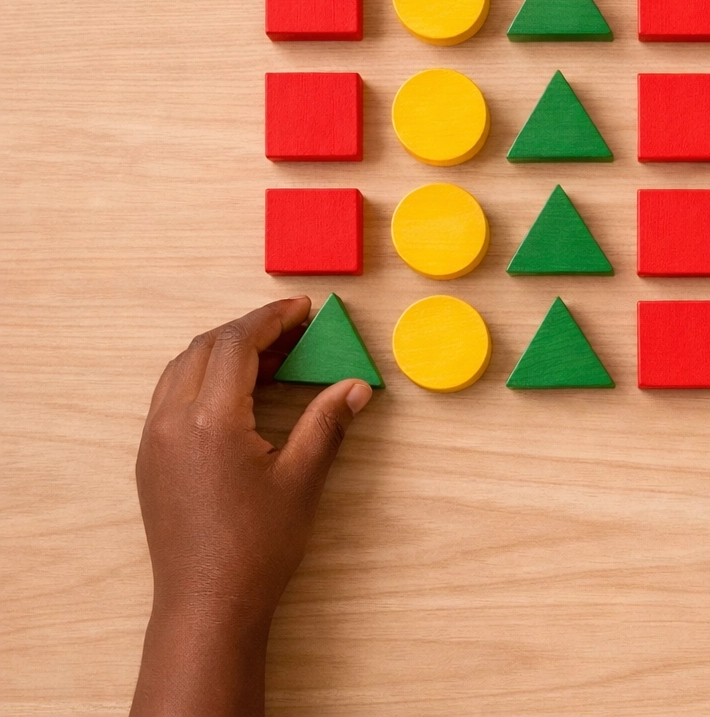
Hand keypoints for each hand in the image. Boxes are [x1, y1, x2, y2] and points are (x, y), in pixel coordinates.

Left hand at [132, 296, 372, 716]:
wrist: (207, 603)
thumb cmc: (258, 546)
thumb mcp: (302, 479)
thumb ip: (326, 423)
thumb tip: (356, 386)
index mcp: (210, 419)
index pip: (236, 344)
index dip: (271, 318)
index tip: (303, 309)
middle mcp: (172, 420)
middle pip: (205, 348)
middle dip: (250, 329)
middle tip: (294, 329)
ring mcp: (154, 440)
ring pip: (182, 368)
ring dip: (224, 350)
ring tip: (271, 356)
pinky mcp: (150, 459)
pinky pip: (171, 395)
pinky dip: (203, 376)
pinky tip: (238, 392)